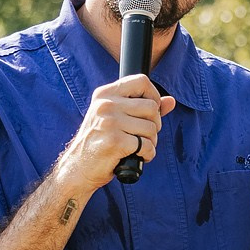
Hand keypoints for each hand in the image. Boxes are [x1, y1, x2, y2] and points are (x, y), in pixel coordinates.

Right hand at [57, 76, 177, 193]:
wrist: (78, 168)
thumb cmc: (99, 143)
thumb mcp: (116, 118)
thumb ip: (143, 108)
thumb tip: (171, 101)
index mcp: (105, 94)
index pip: (141, 81)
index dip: (154, 95)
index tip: (151, 111)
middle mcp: (106, 105)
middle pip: (152, 107)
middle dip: (154, 125)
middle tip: (142, 136)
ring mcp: (109, 122)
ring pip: (151, 128)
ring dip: (151, 142)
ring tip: (137, 148)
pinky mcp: (115, 142)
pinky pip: (146, 146)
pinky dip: (147, 155)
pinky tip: (136, 157)